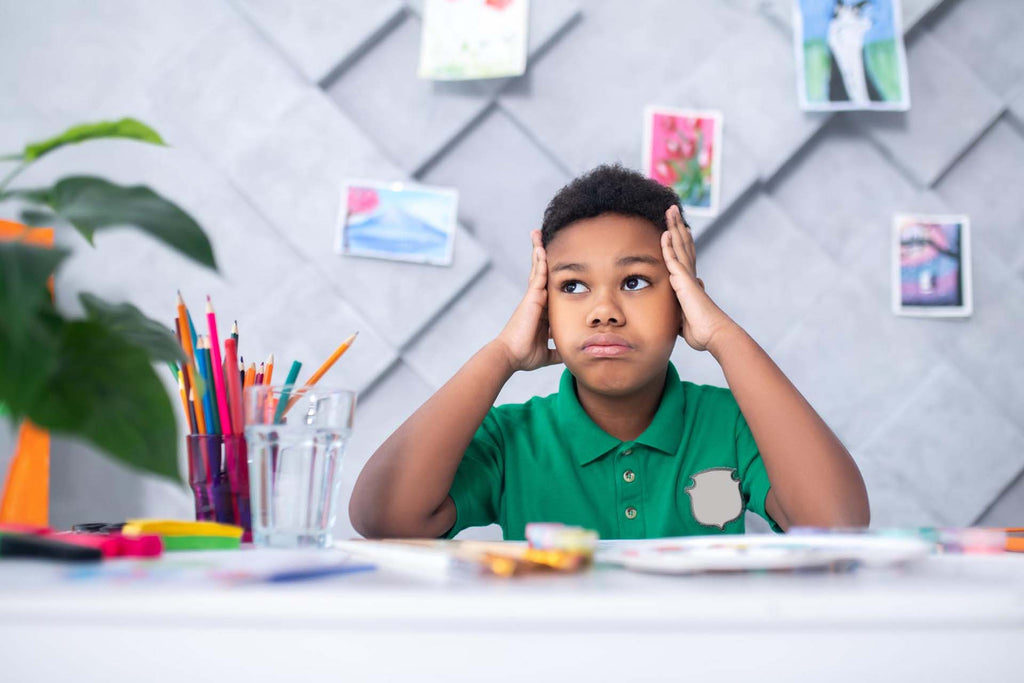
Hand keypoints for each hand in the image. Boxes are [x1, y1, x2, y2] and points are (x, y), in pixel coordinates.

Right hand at [493, 230, 562, 371]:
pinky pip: (538, 275)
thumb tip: (569, 355)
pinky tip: (541, 247)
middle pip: (541, 274)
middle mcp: (536, 302)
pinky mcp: (531, 297)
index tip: (555, 266)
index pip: (548, 289)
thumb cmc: (525, 355)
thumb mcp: (548, 353)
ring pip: (538, 270)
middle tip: (541, 239)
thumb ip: (558, 351)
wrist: (511, 356)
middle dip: (541, 257)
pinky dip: (540, 260)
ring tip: (538, 233)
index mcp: (541, 312)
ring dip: (538, 251)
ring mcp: (533, 298)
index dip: (551, 276)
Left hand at [660, 205, 733, 351]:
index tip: (677, 227)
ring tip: (670, 210)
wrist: (714, 334)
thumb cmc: (702, 331)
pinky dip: (669, 246)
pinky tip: (665, 232)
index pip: (684, 256)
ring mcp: (688, 277)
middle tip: (673, 210)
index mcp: (691, 283)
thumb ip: (683, 311)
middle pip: (683, 244)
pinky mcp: (684, 282)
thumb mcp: (686, 319)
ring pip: (679, 246)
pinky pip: (674, 260)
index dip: (680, 241)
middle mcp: (691, 275)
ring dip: (674, 227)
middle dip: (677, 226)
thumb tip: (684, 311)